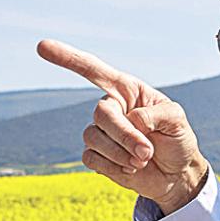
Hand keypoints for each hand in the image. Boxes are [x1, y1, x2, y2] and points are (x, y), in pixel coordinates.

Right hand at [36, 39, 209, 212]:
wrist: (176, 174)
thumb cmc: (177, 139)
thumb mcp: (177, 119)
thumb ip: (155, 114)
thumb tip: (131, 121)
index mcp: (127, 90)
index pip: (94, 70)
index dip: (68, 59)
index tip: (42, 46)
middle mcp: (111, 107)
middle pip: (101, 114)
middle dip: (124, 135)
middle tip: (146, 152)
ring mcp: (102, 132)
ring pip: (93, 137)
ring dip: (120, 153)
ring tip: (142, 160)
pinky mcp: (97, 155)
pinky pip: (91, 158)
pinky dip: (112, 166)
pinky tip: (130, 169)